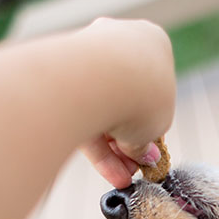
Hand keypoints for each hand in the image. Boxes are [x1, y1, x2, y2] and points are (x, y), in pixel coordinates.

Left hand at [75, 18, 175, 188]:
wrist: (102, 77)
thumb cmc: (143, 93)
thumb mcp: (159, 123)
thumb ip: (149, 139)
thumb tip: (144, 155)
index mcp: (150, 42)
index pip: (152, 89)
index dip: (150, 125)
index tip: (148, 150)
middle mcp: (116, 41)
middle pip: (124, 100)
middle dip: (128, 141)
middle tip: (133, 168)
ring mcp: (85, 56)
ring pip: (101, 111)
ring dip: (112, 150)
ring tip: (121, 177)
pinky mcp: (59, 78)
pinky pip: (80, 115)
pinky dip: (93, 145)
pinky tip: (107, 171)